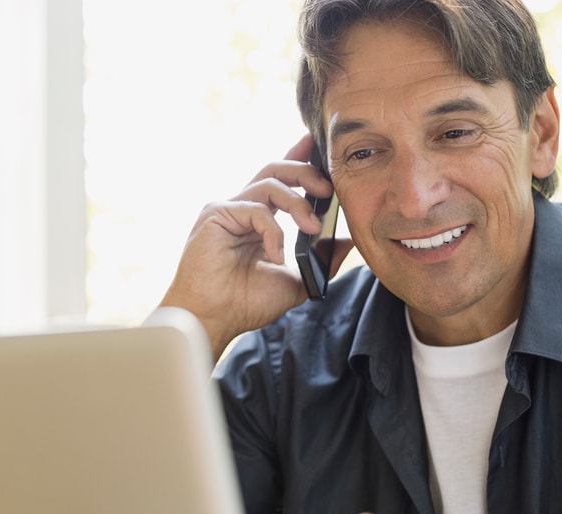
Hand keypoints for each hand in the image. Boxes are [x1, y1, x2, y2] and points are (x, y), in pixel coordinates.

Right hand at [158, 134, 349, 358]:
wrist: (213, 319)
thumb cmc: (244, 303)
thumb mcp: (295, 280)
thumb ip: (321, 261)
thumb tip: (348, 242)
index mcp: (256, 219)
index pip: (280, 180)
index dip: (298, 158)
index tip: (318, 146)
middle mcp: (241, 209)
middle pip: (275, 170)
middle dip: (306, 171)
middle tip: (329, 189)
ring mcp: (226, 209)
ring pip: (269, 183)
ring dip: (297, 201)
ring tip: (312, 226)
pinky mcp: (215, 215)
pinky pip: (255, 210)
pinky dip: (273, 231)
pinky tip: (277, 256)